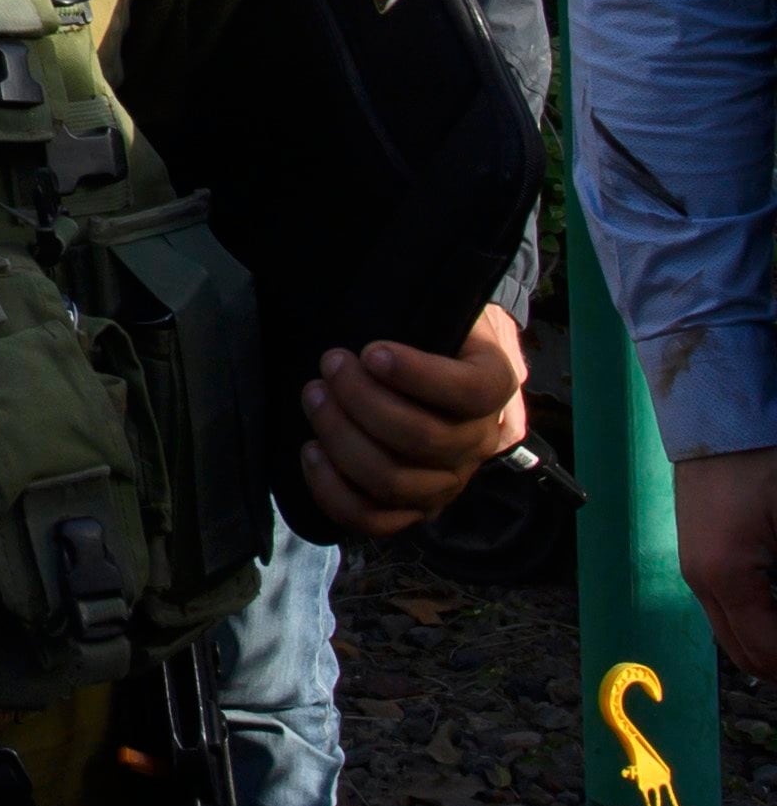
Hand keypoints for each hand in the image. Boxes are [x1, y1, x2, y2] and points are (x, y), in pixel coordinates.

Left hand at [301, 302, 532, 539]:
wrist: (447, 365)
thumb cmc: (434, 329)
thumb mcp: (445, 304)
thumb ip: (430, 301)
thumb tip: (383, 286)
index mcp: (495, 387)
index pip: (470, 393)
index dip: (418, 375)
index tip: (371, 351)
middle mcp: (479, 442)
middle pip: (423, 440)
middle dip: (362, 400)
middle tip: (329, 364)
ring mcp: (447, 481)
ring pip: (393, 481)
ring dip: (341, 437)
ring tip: (313, 395)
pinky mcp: (412, 507)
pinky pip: (374, 520)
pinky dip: (334, 491)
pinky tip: (310, 451)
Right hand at [679, 447, 776, 679]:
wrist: (714, 414)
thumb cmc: (763, 462)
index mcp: (725, 576)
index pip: (767, 651)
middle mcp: (701, 580)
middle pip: (745, 652)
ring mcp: (695, 566)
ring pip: (735, 631)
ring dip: (771, 636)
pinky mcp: (699, 550)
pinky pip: (729, 605)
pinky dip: (761, 615)